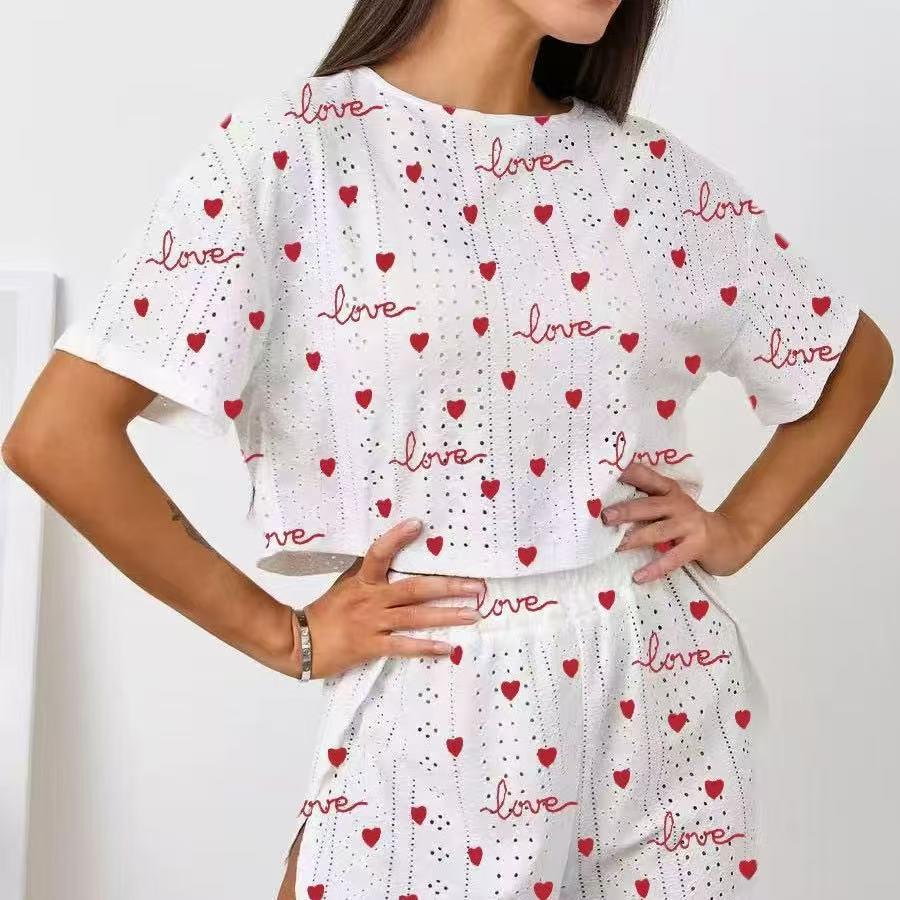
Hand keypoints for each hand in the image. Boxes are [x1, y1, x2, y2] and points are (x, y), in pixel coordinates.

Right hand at [302, 518, 484, 678]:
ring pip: (415, 617)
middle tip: (476, 585)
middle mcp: (371, 599)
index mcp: (363, 580)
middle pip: (414, 589)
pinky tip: (447, 647)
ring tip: (473, 614)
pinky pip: (403, 646)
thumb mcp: (346, 583)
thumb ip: (369, 570)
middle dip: (448, 587)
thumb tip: (393, 549)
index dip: (397, 538)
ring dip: (447, 615)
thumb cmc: (327, 610)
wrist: (299, 642)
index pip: (379, 553)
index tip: (418, 524)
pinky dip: (425, 646)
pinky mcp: (371, 646)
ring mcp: (372, 623)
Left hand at [600, 462, 757, 582]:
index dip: (629, 474)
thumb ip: (647, 505)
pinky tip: (639, 576)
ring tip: (617, 547)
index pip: (647, 477)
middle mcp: (679, 503)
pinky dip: (654, 568)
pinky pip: (672, 558)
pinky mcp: (697, 546)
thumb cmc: (689, 523)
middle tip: (605, 517)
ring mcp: (689, 524)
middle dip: (626, 510)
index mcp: (669, 490)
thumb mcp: (671, 507)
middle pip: (649, 505)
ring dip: (636, 538)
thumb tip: (606, 511)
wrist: (730, 538)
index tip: (608, 473)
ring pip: (658, 531)